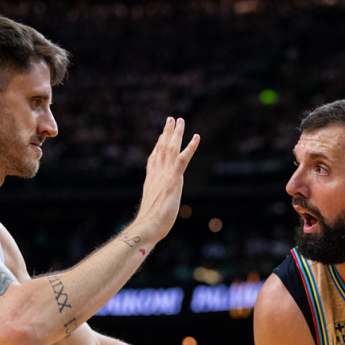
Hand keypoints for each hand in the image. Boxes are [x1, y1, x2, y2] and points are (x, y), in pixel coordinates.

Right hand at [132, 117, 199, 243]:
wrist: (148, 225)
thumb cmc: (150, 223)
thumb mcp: (152, 209)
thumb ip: (155, 202)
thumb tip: (153, 207)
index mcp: (151, 180)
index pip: (153, 159)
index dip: (157, 147)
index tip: (160, 137)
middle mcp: (157, 174)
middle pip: (161, 148)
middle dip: (166, 133)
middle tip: (170, 119)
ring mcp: (165, 174)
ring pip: (171, 148)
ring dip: (176, 133)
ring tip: (180, 120)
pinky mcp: (174, 179)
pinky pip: (183, 158)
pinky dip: (190, 147)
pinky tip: (196, 137)